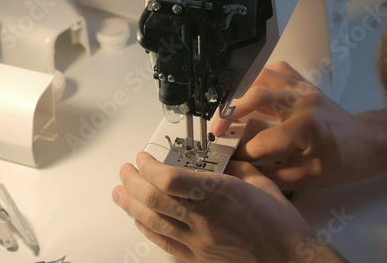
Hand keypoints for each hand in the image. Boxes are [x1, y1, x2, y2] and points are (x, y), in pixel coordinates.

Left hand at [112, 152, 343, 262]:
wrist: (290, 261)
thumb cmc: (279, 224)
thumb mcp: (261, 183)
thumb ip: (236, 168)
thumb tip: (221, 159)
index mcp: (220, 194)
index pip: (171, 179)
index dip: (150, 167)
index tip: (143, 158)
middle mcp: (204, 218)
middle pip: (154, 198)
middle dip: (133, 181)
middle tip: (126, 171)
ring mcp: (198, 241)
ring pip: (153, 221)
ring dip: (130, 204)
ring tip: (119, 192)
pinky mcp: (197, 258)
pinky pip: (163, 242)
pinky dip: (146, 229)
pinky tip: (138, 220)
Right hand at [211, 61, 378, 189]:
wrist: (368, 142)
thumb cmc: (342, 162)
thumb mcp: (309, 178)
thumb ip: (273, 175)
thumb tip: (244, 172)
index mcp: (304, 128)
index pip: (261, 141)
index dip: (244, 154)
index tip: (233, 162)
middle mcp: (302, 102)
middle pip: (255, 99)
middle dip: (230, 117)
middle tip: (216, 131)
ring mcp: (303, 89)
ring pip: (263, 78)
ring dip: (243, 95)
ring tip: (233, 112)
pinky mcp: (305, 84)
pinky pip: (278, 70)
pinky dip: (261, 78)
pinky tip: (255, 92)